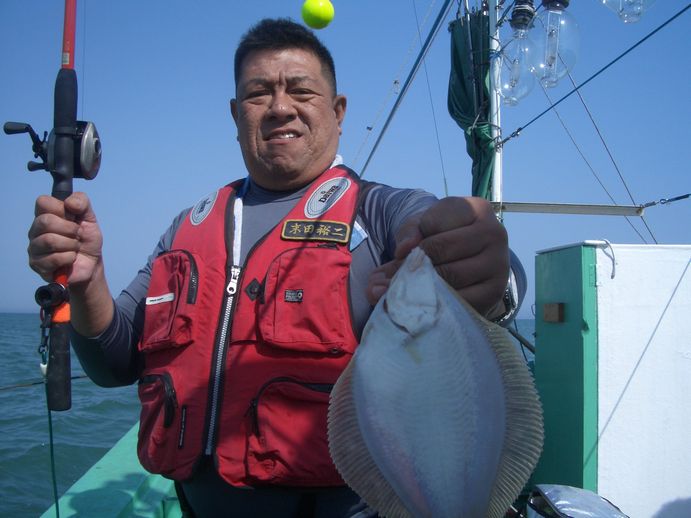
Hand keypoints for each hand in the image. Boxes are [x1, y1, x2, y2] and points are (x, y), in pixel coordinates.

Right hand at [28, 193, 103, 286]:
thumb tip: (69, 203)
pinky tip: (70, 259)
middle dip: (70, 229)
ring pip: (50, 240)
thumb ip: (82, 202)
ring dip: (71, 244)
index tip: (73, 217)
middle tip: (78, 235)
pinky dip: (69, 258)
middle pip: (46, 221)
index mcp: (45, 215)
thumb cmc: (87, 239)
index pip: (43, 202)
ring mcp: (34, 247)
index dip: (62, 208)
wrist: (92, 264)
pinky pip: (54, 258)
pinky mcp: (37, 264)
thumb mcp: (90, 217)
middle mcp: (36, 230)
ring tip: (75, 247)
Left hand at [367, 197, 508, 316]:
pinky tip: (420, 302)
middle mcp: (495, 234)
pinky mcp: (493, 293)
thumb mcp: (426, 227)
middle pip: (441, 248)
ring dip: (418, 284)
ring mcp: (498, 265)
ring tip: (397, 290)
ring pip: (449, 275)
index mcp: (478, 209)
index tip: (404, 249)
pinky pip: (458, 300)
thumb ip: (410, 232)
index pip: (434, 221)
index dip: (414, 237)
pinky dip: (434, 302)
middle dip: (412, 263)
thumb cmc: (444, 239)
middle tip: (387, 277)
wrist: (473, 265)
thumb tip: (403, 251)